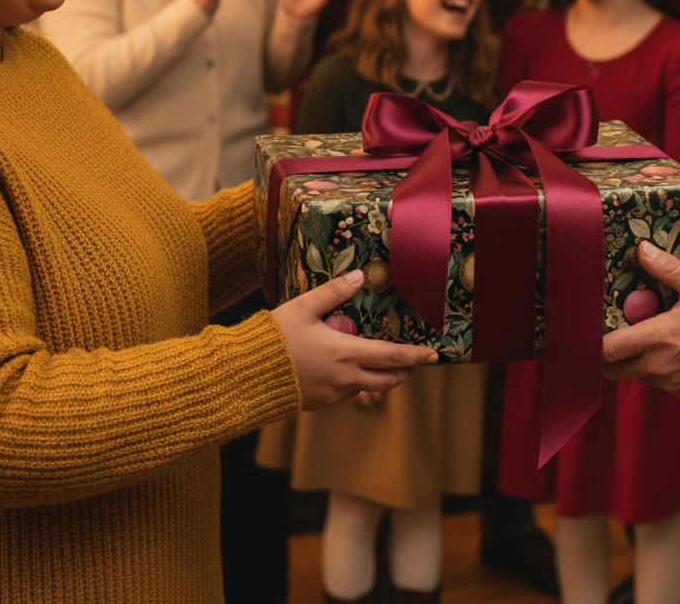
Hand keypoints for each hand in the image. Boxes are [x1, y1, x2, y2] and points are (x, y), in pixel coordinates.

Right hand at [271, 270, 438, 410]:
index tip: (434, 355)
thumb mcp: (303, 307)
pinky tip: (350, 369)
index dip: (417, 356)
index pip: (393, 357)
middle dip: (406, 370)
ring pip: (369, 389)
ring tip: (386, 363)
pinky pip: (348, 394)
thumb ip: (334, 292)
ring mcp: (333, 395)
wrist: (244, 376)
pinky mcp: (319, 403)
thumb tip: (360, 276)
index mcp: (346, 354)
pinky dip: (358, 383)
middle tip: (415, 361)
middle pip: (389, 379)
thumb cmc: (273, 339)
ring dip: (383, 378)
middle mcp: (345, 379)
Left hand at [601, 241, 679, 395]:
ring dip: (629, 360)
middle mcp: (659, 366)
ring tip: (639, 336)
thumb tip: (641, 249)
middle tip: (610, 332)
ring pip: (632, 375)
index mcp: (658, 338)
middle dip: (605, 354)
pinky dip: (650, 368)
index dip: (593, 342)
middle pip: (612, 369)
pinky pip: (653, 381)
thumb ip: (666, 268)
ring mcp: (670, 382)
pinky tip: (663, 349)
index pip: (608, 351)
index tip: (591, 328)